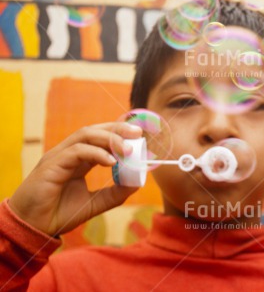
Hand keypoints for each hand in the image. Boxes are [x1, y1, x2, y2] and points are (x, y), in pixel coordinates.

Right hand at [8, 122, 141, 235]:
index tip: (138, 136)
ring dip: (109, 138)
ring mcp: (58, 156)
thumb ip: (114, 194)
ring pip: (85, 135)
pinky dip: (96, 153)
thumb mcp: (94, 204)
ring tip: (127, 149)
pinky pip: (76, 151)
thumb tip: (137, 183)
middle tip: (137, 133)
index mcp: (77, 159)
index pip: (99, 138)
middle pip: (94, 131)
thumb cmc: (58, 214)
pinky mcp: (51, 165)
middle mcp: (68, 153)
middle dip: (117, 128)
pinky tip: (111, 162)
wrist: (32, 228)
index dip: (118, 134)